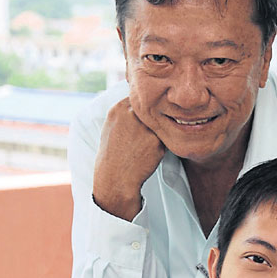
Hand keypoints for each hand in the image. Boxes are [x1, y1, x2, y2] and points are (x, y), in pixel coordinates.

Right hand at [92, 97, 165, 220]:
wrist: (116, 178)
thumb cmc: (113, 154)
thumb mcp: (112, 126)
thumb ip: (126, 112)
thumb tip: (140, 103)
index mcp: (119, 108)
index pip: (139, 99)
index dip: (144, 110)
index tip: (143, 119)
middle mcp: (131, 114)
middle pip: (151, 109)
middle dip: (151, 119)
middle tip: (143, 134)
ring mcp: (144, 126)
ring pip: (159, 122)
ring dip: (157, 131)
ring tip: (143, 145)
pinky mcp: (156, 139)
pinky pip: (165, 137)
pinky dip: (160, 144)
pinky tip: (148, 153)